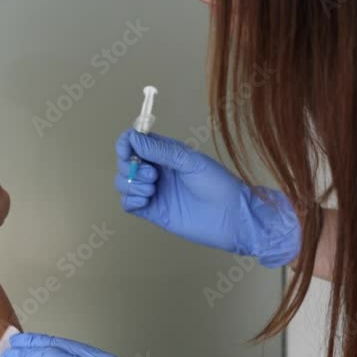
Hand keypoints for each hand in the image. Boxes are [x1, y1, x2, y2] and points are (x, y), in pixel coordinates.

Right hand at [114, 130, 300, 267]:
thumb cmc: (218, 185)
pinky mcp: (153, 212)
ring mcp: (154, 192)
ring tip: (152, 188)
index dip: (126, 144)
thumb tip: (134, 138)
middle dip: (131, 166)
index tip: (128, 150)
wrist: (231, 218)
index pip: (135, 142)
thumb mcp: (190, 162)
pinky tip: (147, 200)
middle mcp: (158, 171)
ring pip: (124, 183)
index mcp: (166, 154)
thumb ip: (162, 150)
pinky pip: (128, 204)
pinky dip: (130, 200)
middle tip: (153, 175)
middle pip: (126, 163)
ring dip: (131, 184)